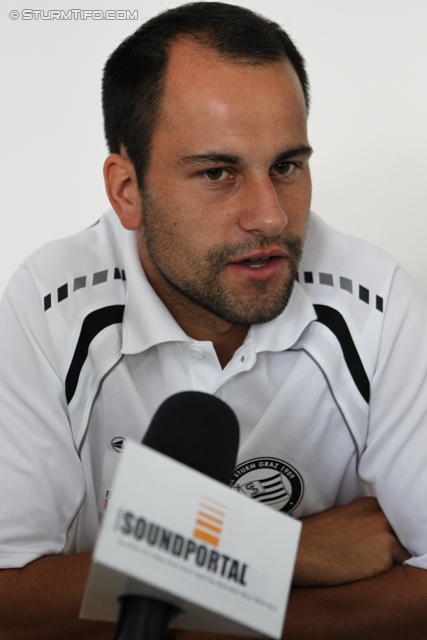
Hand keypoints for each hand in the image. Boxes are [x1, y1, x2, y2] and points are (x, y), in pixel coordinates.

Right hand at [293, 497, 409, 586]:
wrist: (301, 550)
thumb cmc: (316, 538)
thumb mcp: (342, 518)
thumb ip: (363, 520)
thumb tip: (373, 535)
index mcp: (370, 504)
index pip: (390, 522)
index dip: (380, 536)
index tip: (367, 543)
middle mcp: (380, 515)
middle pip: (398, 535)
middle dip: (386, 546)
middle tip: (362, 554)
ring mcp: (384, 534)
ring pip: (400, 552)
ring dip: (386, 560)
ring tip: (360, 563)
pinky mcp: (384, 556)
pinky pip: (396, 568)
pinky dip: (382, 572)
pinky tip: (361, 570)